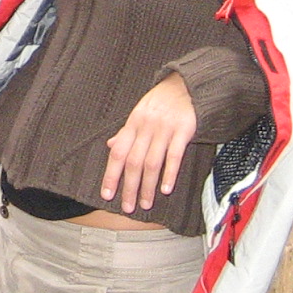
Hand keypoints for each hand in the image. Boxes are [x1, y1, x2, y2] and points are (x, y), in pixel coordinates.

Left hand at [100, 72, 196, 213]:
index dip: (111, 175)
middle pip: (133, 162)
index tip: (107, 194)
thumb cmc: (160, 102)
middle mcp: (145, 127)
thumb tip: (110, 146)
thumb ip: (126, 132)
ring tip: (146, 204)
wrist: (186, 84)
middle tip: (128, 208)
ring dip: (148, 186)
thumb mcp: (138, 114)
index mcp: (132, 124)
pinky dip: (169, 173)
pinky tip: (166, 189)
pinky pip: (175, 155)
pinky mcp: (183, 130)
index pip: (117, 153)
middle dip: (129, 187)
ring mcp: (164, 129)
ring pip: (151, 162)